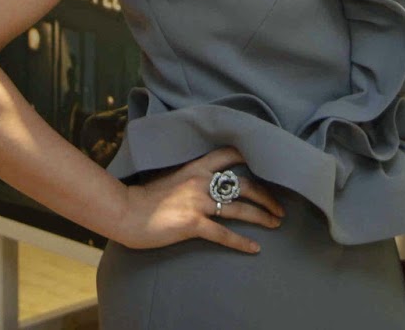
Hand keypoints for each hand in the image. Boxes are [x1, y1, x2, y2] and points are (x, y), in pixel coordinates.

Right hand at [113, 147, 283, 253]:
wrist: (125, 211)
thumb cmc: (145, 196)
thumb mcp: (172, 177)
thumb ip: (193, 176)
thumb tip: (210, 180)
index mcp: (196, 166)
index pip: (230, 154)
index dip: (252, 158)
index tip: (269, 166)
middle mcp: (201, 181)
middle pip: (244, 184)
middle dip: (266, 196)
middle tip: (280, 207)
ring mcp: (197, 202)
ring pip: (239, 208)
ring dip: (261, 217)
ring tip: (275, 223)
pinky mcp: (192, 224)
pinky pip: (223, 234)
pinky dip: (241, 243)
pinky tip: (255, 249)